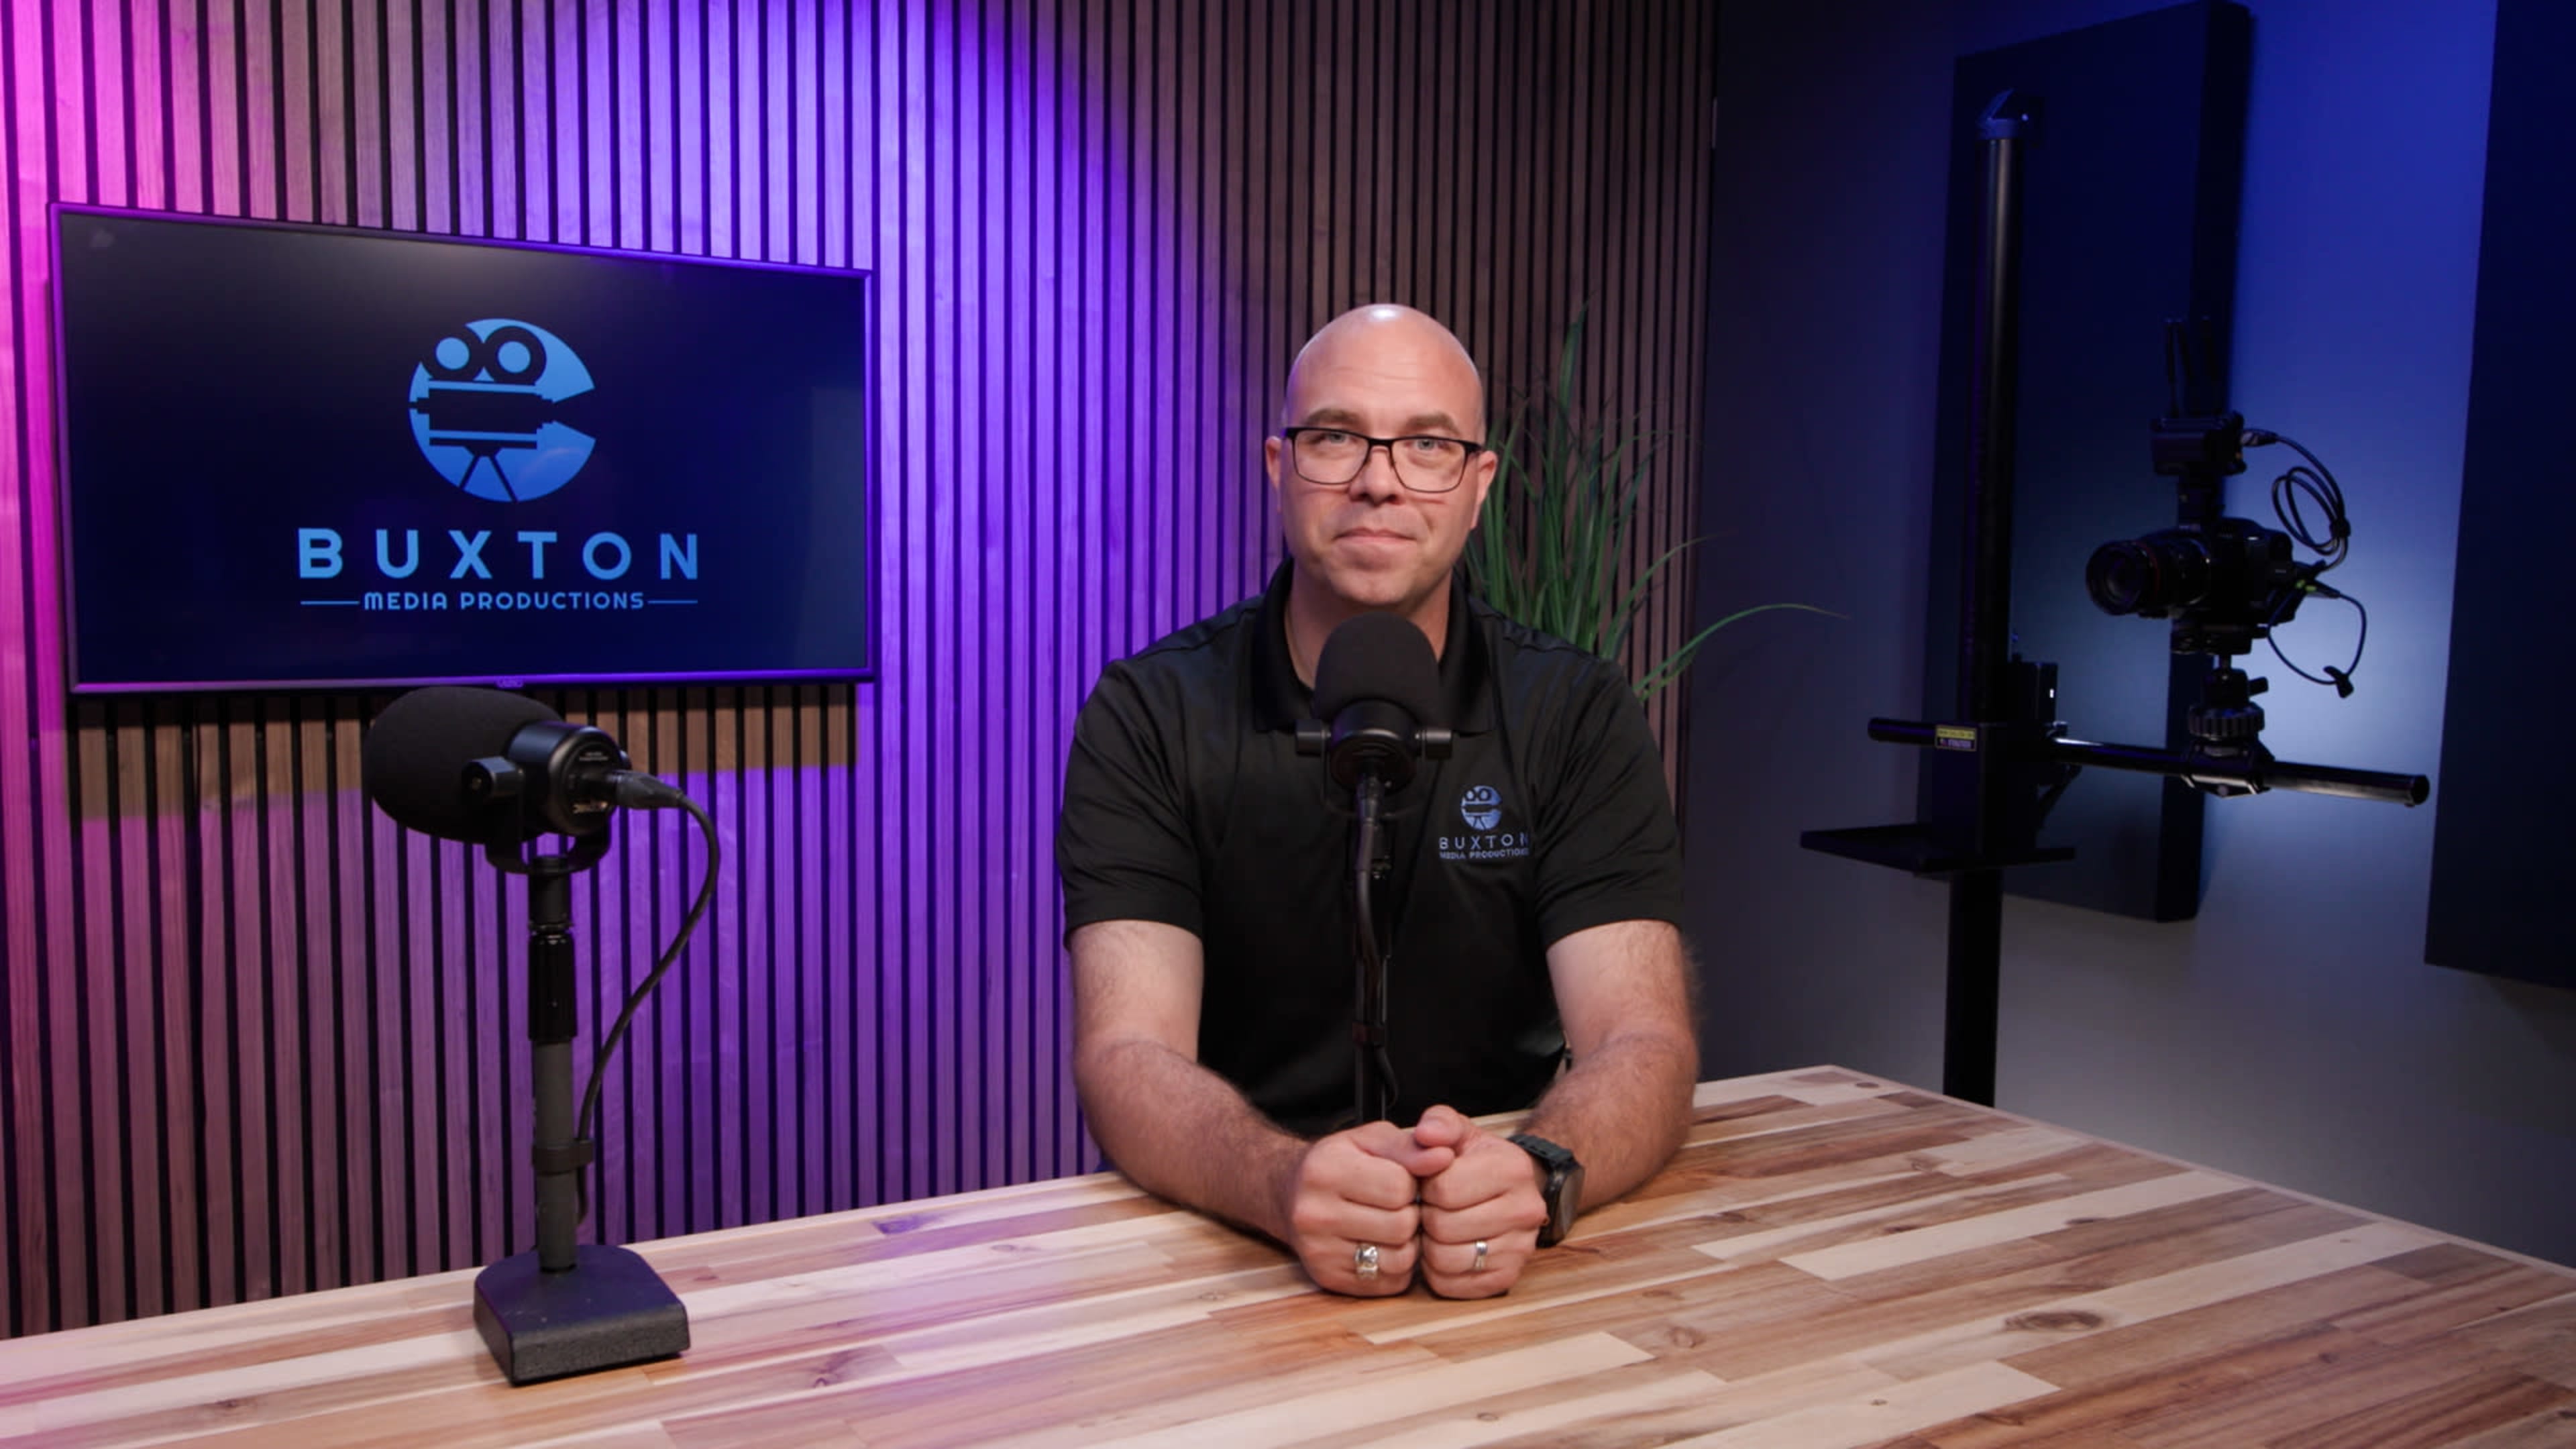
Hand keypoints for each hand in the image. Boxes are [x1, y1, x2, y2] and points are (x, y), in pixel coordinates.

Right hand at [1279, 1122, 1455, 1295]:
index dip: (1411, 1184)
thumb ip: (1411, 1147)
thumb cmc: (1341, 1162)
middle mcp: (1314, 1214)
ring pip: (1399, 1259)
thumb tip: (1445, 1156)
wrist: (1290, 1194)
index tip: (1400, 1180)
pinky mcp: (1328, 1279)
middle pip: (1401, 1226)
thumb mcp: (1372, 1140)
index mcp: (1325, 1170)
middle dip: (1410, 1214)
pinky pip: (1389, 1282)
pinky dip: (1396, 1266)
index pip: (1398, 1187)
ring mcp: (1318, 1251)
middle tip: (1398, 1205)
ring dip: (1407, 1243)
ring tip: (1392, 1224)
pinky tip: (1381, 1245)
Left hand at [1409, 1105, 1548, 1298]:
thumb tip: (1426, 1133)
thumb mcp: (1459, 1131)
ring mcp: (1520, 1248)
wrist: (1511, 1190)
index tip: (1431, 1182)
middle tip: (1432, 1208)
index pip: (1444, 1188)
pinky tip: (1445, 1249)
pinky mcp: (1507, 1278)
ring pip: (1445, 1260)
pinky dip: (1438, 1272)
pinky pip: (1452, 1285)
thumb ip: (1438, 1123)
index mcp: (1512, 1168)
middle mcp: (1525, 1210)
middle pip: (1442, 1227)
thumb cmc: (1475, 1162)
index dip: (1425, 1186)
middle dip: (1427, 1216)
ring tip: (1437, 1229)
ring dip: (1429, 1246)